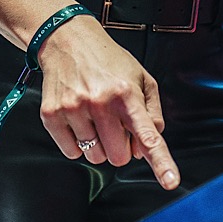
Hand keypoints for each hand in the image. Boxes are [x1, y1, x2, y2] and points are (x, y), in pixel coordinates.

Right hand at [36, 17, 181, 189]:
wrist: (67, 40)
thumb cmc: (108, 61)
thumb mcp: (142, 79)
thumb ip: (152, 115)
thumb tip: (142, 150)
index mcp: (126, 93)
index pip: (147, 135)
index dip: (161, 161)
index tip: (171, 181)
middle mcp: (100, 101)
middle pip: (118, 156)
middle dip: (119, 146)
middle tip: (114, 124)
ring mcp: (74, 108)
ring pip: (95, 157)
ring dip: (98, 145)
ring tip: (94, 117)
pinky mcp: (52, 114)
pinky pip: (72, 152)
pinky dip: (77, 143)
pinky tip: (78, 120)